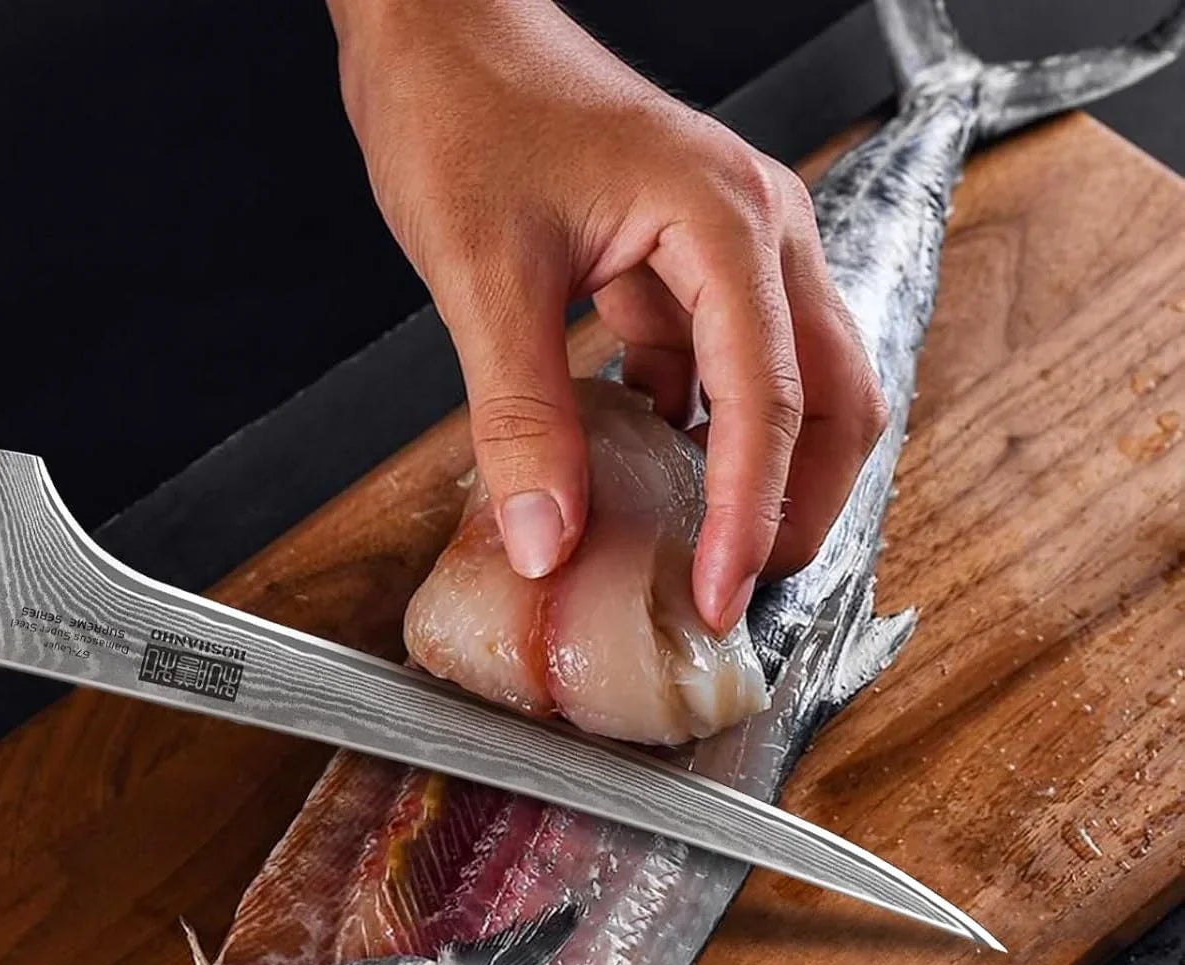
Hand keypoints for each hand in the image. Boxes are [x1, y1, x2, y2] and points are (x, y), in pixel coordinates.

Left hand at [327, 0, 886, 631]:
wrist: (441, 28)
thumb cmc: (464, 109)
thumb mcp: (483, 275)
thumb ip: (520, 415)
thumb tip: (548, 539)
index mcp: (727, 222)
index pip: (768, 401)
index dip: (748, 515)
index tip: (718, 598)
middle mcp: (758, 232)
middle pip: (831, 397)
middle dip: (798, 504)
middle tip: (738, 593)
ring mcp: (732, 249)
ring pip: (797, 386)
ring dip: (768, 475)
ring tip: (712, 556)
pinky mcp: (689, 267)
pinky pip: (728, 370)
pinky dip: (709, 439)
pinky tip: (659, 486)